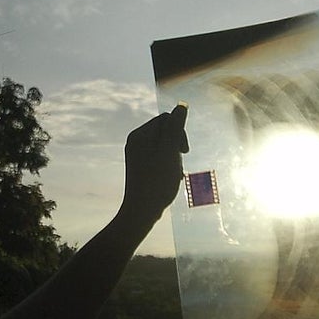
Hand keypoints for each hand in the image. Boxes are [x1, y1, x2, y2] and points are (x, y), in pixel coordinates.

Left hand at [119, 103, 189, 224]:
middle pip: (166, 131)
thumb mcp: (170, 152)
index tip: (183, 151)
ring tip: (173, 173)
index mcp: (139, 135)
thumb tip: (181, 106)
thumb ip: (175, 128)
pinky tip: (171, 178)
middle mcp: (135, 142)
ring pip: (165, 146)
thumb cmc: (157, 182)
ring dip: (174, 157)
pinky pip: (160, 157)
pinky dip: (168, 165)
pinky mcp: (141, 166)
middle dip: (176, 145)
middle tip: (178, 164)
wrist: (142, 211)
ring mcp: (137, 154)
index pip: (167, 119)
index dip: (179, 132)